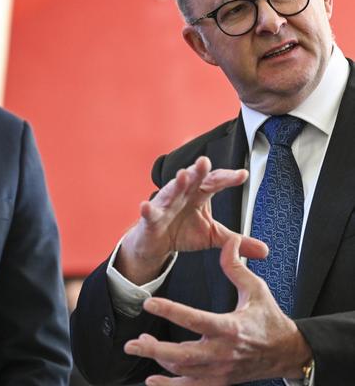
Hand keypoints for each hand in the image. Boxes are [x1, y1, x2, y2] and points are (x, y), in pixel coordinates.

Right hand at [116, 156, 266, 284]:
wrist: (157, 243)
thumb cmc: (183, 231)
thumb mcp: (213, 236)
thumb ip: (236, 241)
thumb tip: (265, 250)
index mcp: (199, 194)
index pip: (215, 182)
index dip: (227, 178)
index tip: (242, 175)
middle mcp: (183, 194)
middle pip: (192, 180)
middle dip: (198, 170)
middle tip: (205, 162)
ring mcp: (165, 205)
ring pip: (171, 191)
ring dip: (176, 183)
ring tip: (183, 176)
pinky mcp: (151, 218)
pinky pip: (149, 213)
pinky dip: (147, 209)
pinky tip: (146, 206)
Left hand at [123, 236, 312, 384]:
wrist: (288, 353)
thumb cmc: (270, 320)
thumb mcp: (256, 289)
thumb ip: (236, 267)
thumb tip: (228, 241)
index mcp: (231, 328)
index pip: (195, 320)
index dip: (170, 311)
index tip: (148, 303)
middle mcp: (223, 353)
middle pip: (183, 355)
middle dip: (154, 350)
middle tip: (132, 342)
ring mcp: (221, 371)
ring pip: (183, 372)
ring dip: (158, 361)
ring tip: (139, 346)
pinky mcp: (220, 381)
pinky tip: (152, 380)